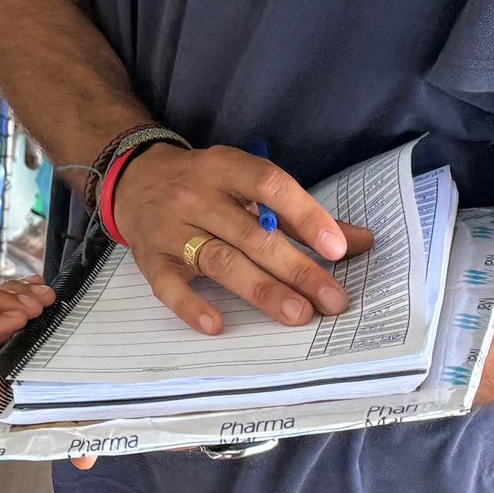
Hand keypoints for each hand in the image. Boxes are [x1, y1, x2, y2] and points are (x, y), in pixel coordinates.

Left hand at [0, 280, 103, 467]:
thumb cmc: (65, 406)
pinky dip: (19, 287)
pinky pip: (1, 296)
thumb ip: (73, 438)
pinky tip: (39, 286)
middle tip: (38, 304)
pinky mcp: (5, 318)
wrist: (77, 386)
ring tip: (47, 297)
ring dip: (14, 295)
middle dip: (4, 306)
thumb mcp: (71, 422)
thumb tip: (84, 462)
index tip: (20, 318)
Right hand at [110, 143, 373, 335]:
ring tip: (298, 314)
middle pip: (250, 234)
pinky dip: (191, 304)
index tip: (337, 248)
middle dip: (296, 268)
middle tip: (333, 300)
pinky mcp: (149, 257)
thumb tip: (361, 241)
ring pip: (219, 259)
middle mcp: (196, 194)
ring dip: (260, 288)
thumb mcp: (245, 184)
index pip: (268, 184)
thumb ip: (299, 214)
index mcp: (224, 168)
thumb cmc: (204, 185)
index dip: (304, 215)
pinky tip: (217, 324)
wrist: (132, 178)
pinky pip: (168, 284)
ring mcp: (170, 227)